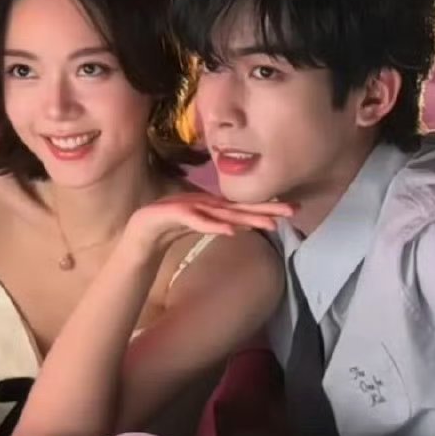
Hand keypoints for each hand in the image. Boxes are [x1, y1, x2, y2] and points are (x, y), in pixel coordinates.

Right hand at [124, 191, 294, 257]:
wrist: (140, 231)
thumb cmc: (171, 227)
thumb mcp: (201, 224)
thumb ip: (220, 222)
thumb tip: (244, 224)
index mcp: (212, 206)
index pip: (245, 207)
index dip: (269, 207)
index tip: (294, 209)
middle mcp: (205, 203)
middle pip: (240, 207)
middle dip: (267, 209)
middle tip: (292, 211)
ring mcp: (190, 207)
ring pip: (222, 214)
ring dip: (246, 218)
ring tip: (269, 225)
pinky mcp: (174, 214)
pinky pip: (197, 222)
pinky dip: (213, 226)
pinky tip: (230, 231)